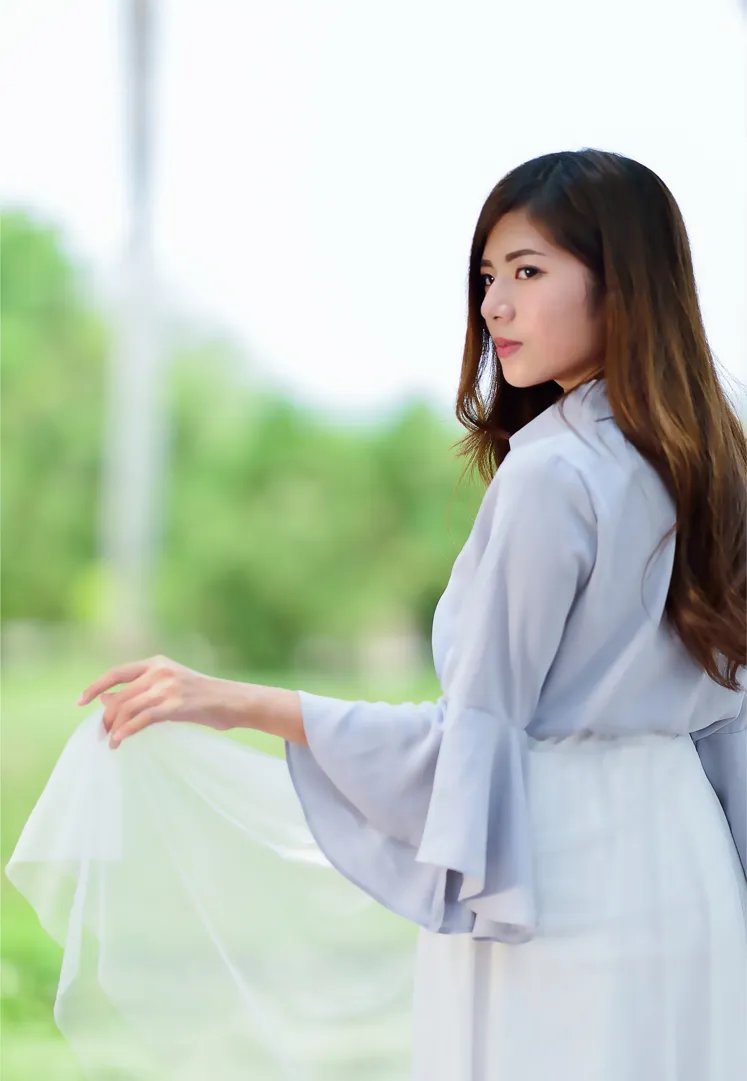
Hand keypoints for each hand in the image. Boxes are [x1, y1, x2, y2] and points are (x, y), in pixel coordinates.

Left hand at [77, 654, 238, 748]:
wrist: (234, 701)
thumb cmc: (202, 698)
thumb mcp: (168, 689)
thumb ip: (139, 693)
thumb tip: (105, 700)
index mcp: (157, 663)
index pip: (117, 673)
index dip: (96, 687)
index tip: (80, 702)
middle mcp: (160, 671)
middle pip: (120, 695)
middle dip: (106, 717)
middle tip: (101, 734)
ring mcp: (168, 687)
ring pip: (128, 708)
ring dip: (114, 727)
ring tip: (111, 742)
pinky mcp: (175, 704)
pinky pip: (142, 719)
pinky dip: (126, 731)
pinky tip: (120, 741)